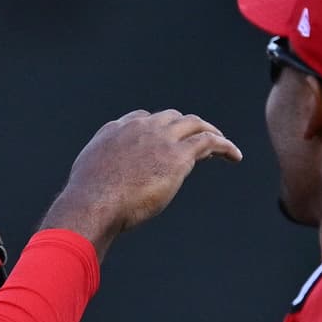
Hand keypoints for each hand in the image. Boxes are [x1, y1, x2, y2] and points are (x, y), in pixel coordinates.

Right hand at [41, 111, 241, 255]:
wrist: (93, 203)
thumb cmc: (86, 204)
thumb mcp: (87, 182)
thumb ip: (97, 180)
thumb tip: (90, 201)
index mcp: (115, 130)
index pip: (142, 118)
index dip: (158, 129)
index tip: (166, 140)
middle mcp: (139, 127)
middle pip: (171, 118)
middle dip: (185, 128)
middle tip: (197, 143)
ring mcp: (160, 138)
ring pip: (194, 124)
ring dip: (210, 132)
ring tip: (223, 146)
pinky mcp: (177, 154)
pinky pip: (208, 141)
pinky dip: (224, 145)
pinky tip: (234, 156)